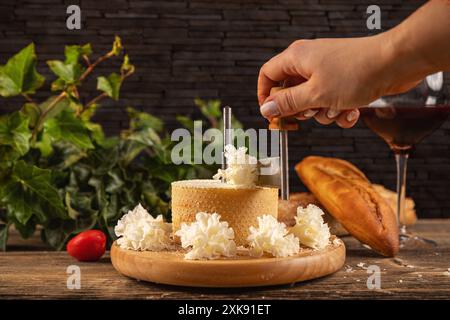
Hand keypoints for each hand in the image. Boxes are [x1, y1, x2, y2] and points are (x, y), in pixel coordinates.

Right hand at [257, 36, 418, 127]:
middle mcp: (309, 62)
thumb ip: (288, 103)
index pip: (268, 75)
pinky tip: (352, 112)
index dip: (266, 96)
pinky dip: (339, 111)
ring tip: (338, 109)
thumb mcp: (315, 94)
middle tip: (312, 112)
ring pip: (312, 101)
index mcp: (296, 58)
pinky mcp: (343, 80)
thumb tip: (266, 109)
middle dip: (302, 109)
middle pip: (290, 92)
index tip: (271, 114)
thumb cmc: (356, 72)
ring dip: (324, 113)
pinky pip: (331, 102)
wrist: (396, 63)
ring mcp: (327, 71)